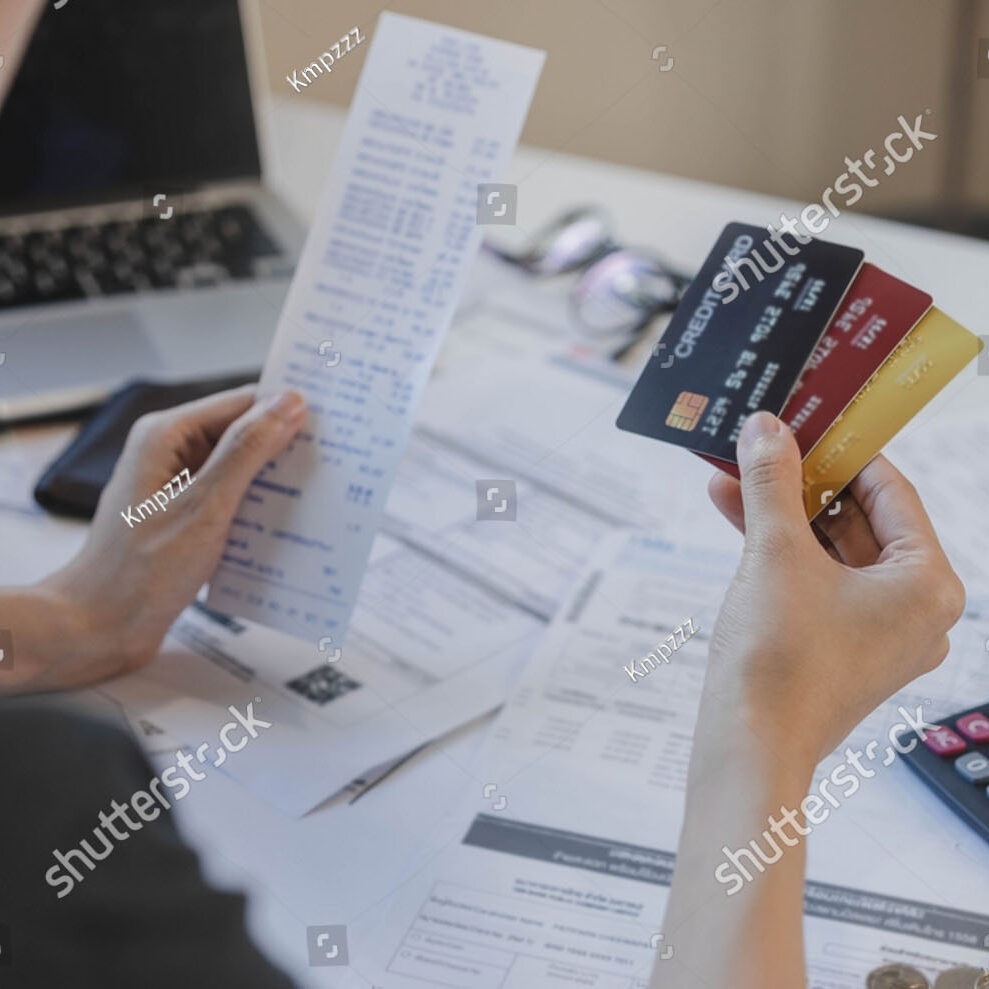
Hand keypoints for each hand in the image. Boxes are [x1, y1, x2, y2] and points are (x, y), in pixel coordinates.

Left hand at [30, 386, 305, 689]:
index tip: (333, 424)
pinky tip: (285, 528)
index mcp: (167, 436)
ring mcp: (176, 487)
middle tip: (334, 464)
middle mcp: (170, 454)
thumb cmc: (140, 571)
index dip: (286, 411)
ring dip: (274, 484)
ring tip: (317, 497)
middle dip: (285, 449)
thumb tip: (288, 405)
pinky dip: (257, 510)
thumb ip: (248, 451)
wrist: (99, 628)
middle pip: (243, 435)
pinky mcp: (184, 518)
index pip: (242, 404)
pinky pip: (232, 501)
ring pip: (241, 470)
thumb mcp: (206, 506)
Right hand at [703, 411, 963, 767]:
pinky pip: (817, 583)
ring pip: (831, 553)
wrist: (748, 746)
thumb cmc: (778, 660)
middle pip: (858, 521)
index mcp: (927, 585)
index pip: (891, 492)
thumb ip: (773, 482)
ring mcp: (879, 634)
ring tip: (733, 480)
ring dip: (781, 516)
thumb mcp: (774, 552)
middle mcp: (915, 610)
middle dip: (801, 484)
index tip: (807, 423)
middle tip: (764, 448)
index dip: (843, 451)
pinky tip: (737, 520)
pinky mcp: (842, 650)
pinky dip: (781, 554)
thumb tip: (767, 429)